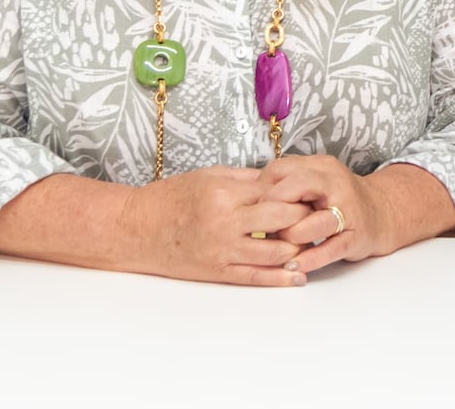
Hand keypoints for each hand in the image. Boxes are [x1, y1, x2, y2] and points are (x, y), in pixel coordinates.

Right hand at [120, 164, 320, 285]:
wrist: (135, 229)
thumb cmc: (169, 198)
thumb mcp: (208, 176)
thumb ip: (245, 179)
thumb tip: (279, 180)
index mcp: (224, 193)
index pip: (275, 193)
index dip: (298, 194)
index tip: (314, 193)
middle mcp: (225, 222)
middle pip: (281, 221)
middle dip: (304, 219)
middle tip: (319, 216)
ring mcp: (221, 250)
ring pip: (274, 253)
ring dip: (298, 249)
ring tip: (313, 243)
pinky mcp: (216, 272)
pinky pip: (255, 277)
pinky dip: (280, 278)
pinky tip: (298, 276)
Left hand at [256, 155, 391, 280]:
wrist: (383, 213)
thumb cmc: (339, 200)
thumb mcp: (316, 181)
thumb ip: (288, 184)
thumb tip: (251, 199)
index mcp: (321, 167)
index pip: (282, 168)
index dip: (263, 188)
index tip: (255, 206)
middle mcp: (335, 183)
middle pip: (296, 186)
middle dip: (274, 210)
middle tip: (263, 226)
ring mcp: (347, 210)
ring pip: (312, 222)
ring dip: (291, 236)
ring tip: (281, 246)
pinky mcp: (355, 236)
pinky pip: (329, 249)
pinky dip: (309, 259)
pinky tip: (294, 266)